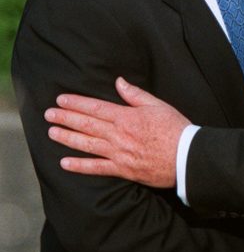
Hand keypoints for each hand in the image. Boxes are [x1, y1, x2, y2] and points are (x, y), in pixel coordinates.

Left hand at [45, 77, 190, 186]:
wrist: (186, 157)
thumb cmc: (175, 128)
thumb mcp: (158, 105)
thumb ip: (135, 94)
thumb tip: (118, 82)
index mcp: (127, 117)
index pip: (95, 107)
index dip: (76, 103)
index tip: (61, 99)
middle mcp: (119, 135)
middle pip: (87, 124)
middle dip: (66, 118)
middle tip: (49, 114)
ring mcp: (119, 153)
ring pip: (87, 145)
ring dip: (67, 138)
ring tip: (51, 132)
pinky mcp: (122, 169)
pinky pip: (97, 168)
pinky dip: (79, 166)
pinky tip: (65, 163)